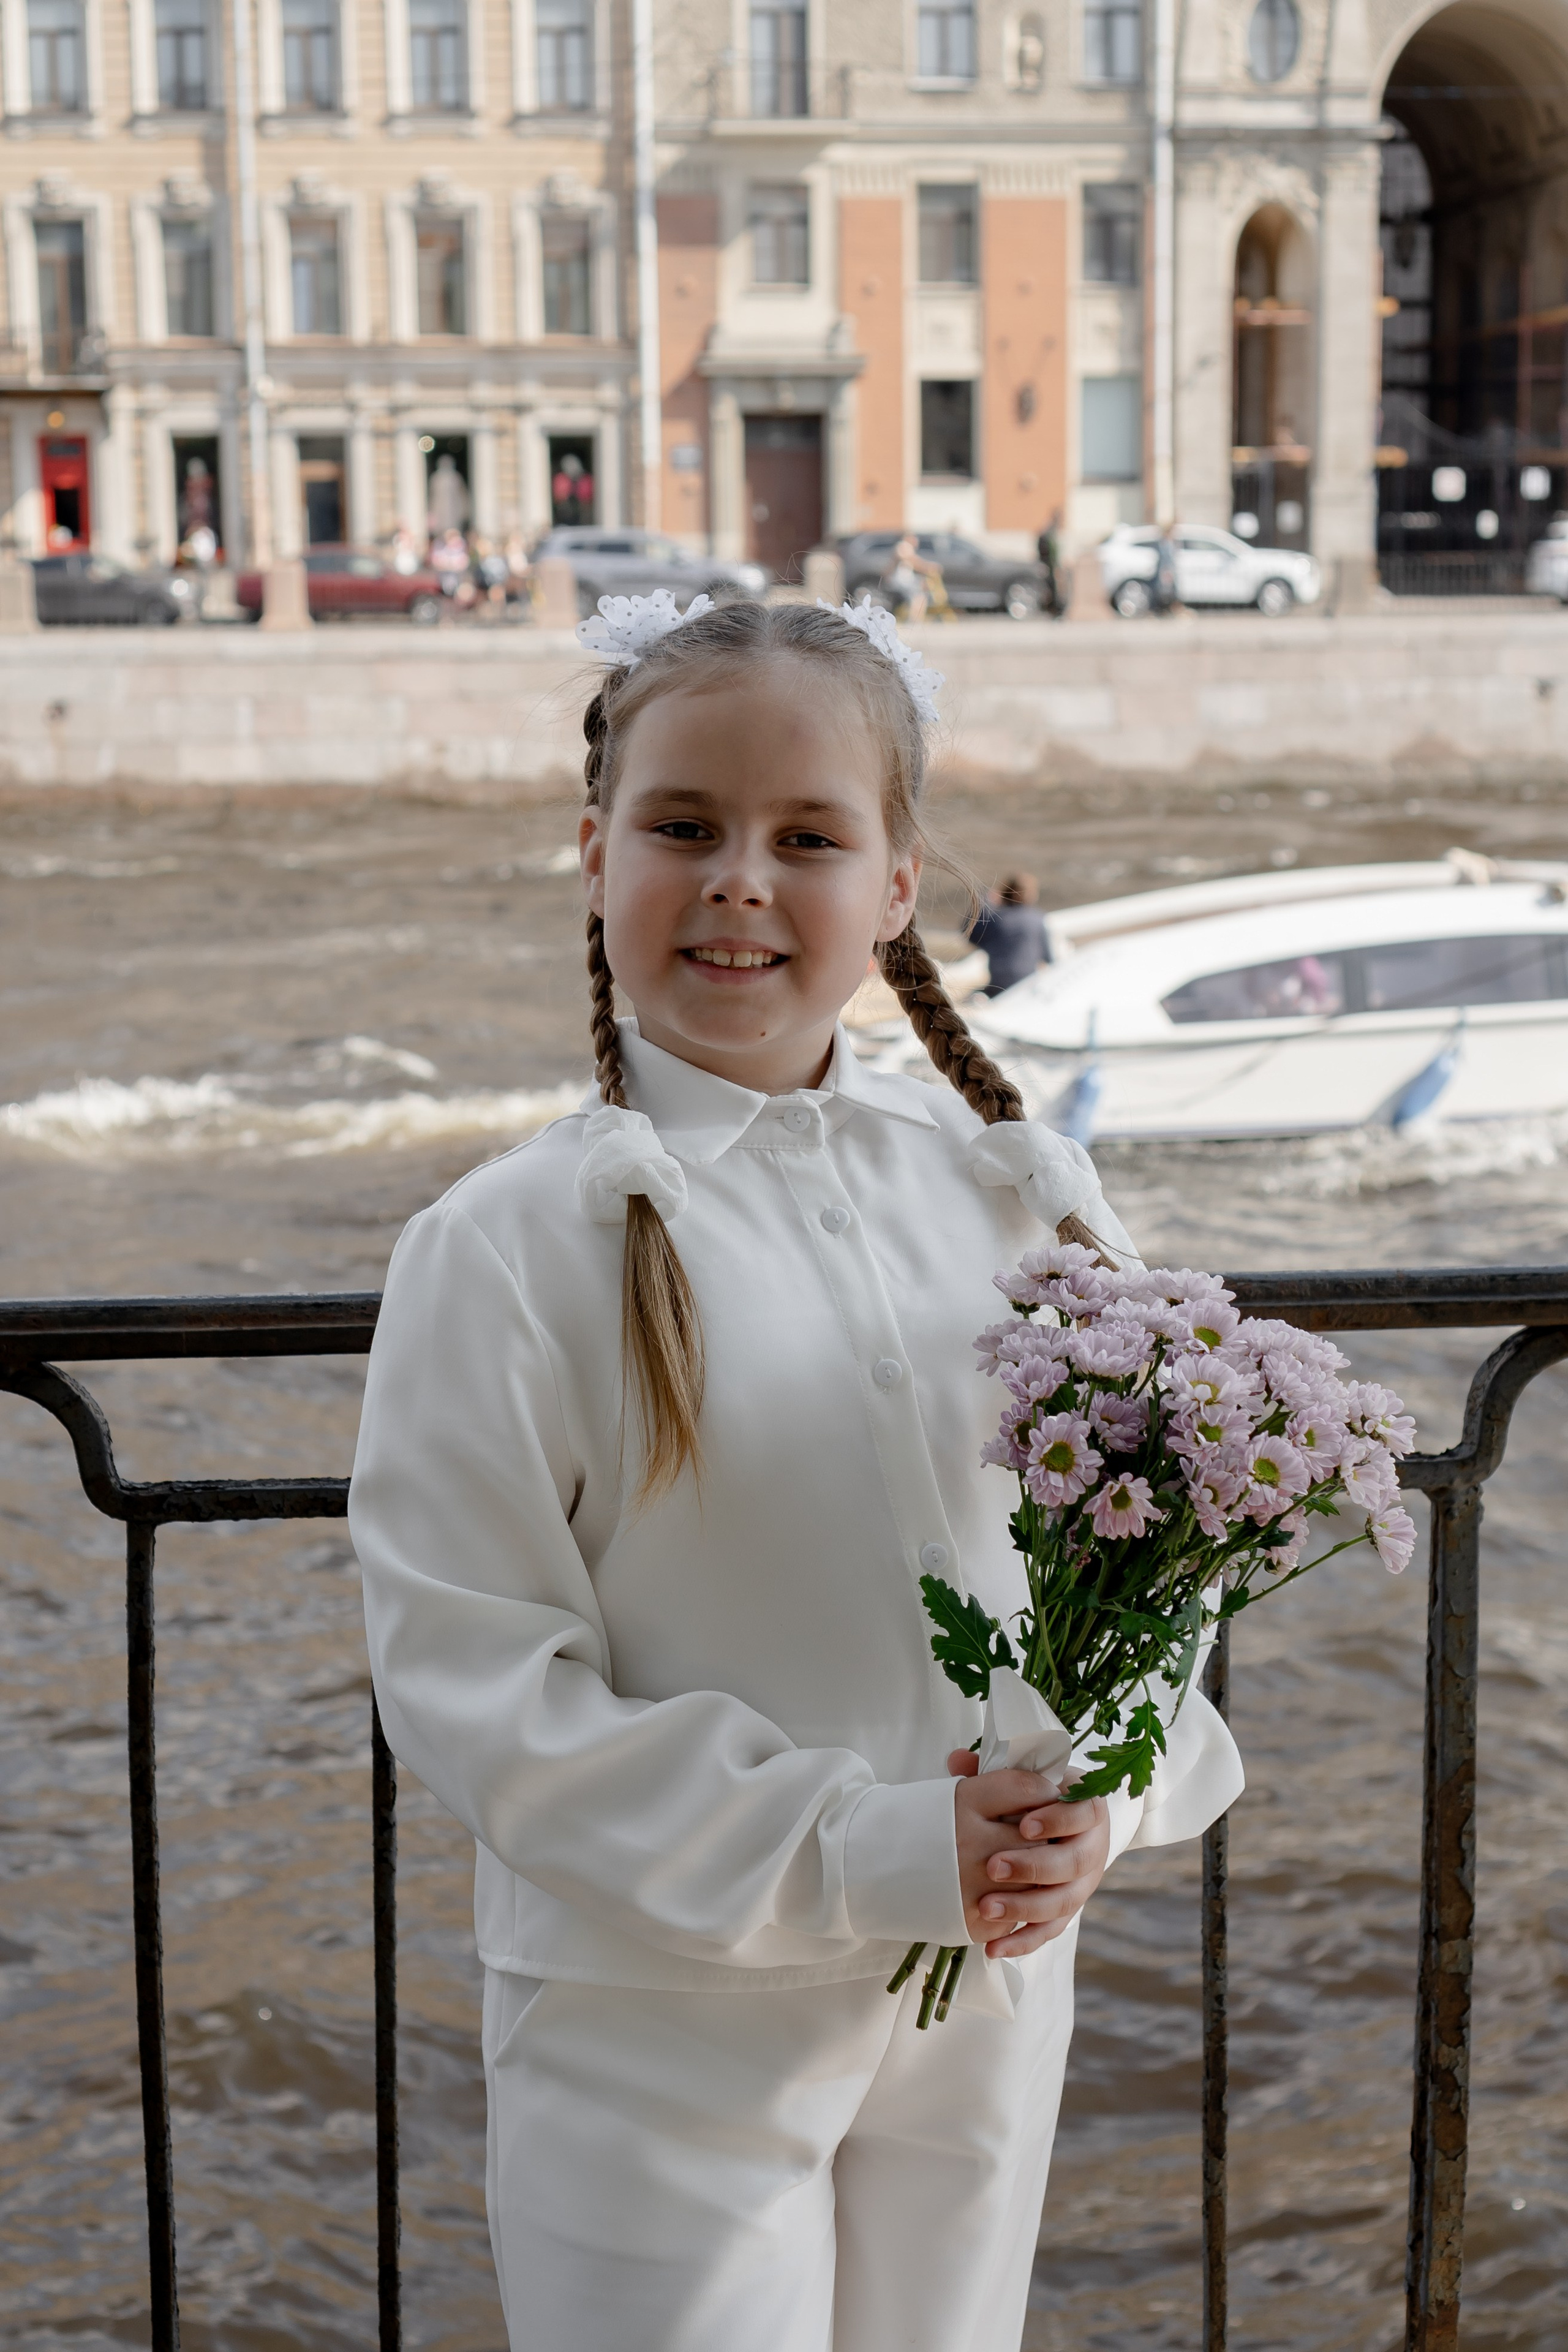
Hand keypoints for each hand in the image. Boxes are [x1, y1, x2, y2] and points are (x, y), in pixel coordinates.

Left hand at [950, 1751, 1110, 1960]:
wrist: (1061, 1830)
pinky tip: (993, 1948)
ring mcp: (1081, 1885)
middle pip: (1073, 1863)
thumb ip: (994, 1771)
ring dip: (1024, 1907)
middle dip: (1033, 1866)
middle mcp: (1091, 1849)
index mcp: (1087, 1811)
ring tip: (986, 1908)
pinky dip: (1022, 1941)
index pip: (1083, 1813)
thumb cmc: (1037, 1799)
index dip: (1057, 1820)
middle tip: (994, 1867)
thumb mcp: (1022, 1780)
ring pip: (1061, 1902)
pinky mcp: (1066, 1913)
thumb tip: (956, 1759)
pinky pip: (1048, 1932)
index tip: (1024, 1825)